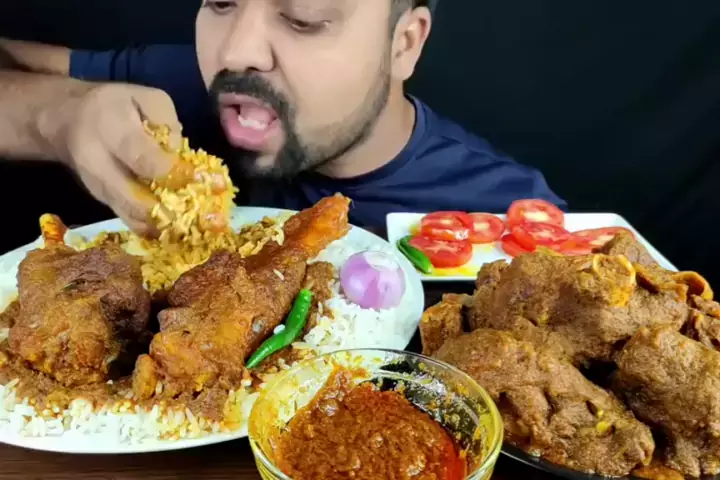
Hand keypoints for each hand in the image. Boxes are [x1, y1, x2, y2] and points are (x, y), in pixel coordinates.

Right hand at [53, 83, 225, 235]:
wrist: (68, 121)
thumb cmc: (115, 106)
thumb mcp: (145, 97)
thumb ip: (166, 121)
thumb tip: (178, 155)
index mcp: (111, 130)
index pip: (141, 157)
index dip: (170, 171)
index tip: (195, 178)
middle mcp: (99, 164)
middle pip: (133, 198)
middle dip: (168, 210)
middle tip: (199, 215)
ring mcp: (98, 188)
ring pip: (132, 216)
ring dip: (163, 226)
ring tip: (193, 228)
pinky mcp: (103, 202)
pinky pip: (129, 221)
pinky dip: (153, 229)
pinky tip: (177, 231)